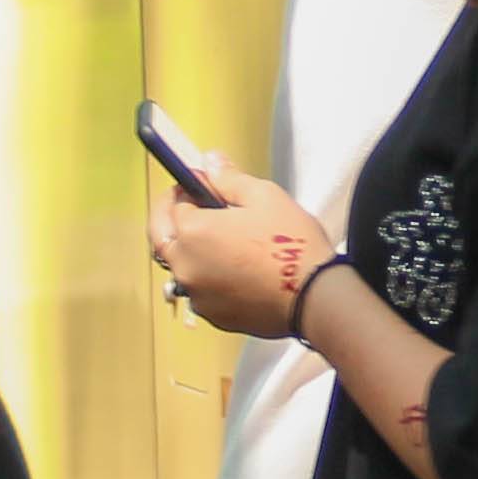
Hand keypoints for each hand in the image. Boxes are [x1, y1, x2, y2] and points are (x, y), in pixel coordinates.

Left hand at [154, 164, 327, 336]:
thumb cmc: (291, 243)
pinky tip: (231, 269)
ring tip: (218, 241)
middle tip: (189, 209)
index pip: (173, 204)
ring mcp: (197, 295)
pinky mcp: (213, 316)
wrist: (314, 298)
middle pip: (163, 238)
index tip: (196, 186)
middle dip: (170, 220)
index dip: (184, 192)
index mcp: (192, 231)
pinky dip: (208, 277)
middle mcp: (185, 266)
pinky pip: (201, 290)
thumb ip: (228, 179)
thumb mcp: (264, 196)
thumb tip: (208, 161)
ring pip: (181, 267)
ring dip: (190, 251)